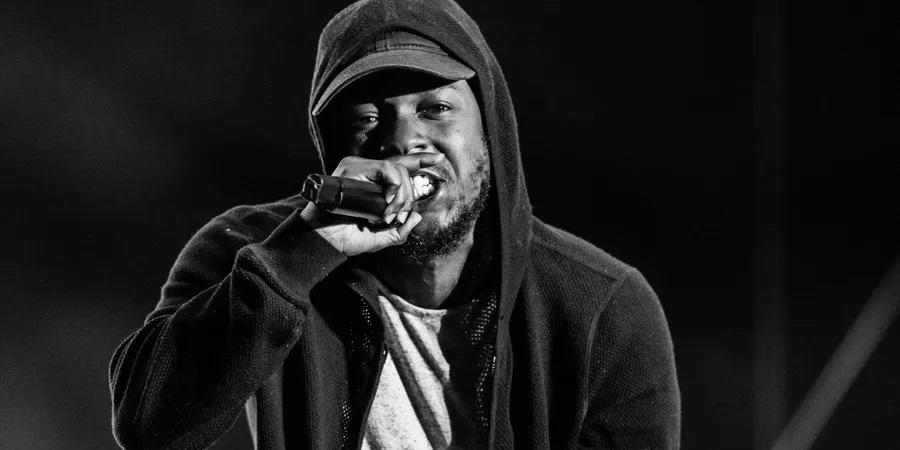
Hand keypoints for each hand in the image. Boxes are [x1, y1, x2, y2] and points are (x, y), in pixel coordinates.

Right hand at [299, 153, 444, 255]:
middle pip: (402, 170)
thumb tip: (416, 216)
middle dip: (409, 196)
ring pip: (396, 169)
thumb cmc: (345, 238)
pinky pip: (385, 169)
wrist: (323, 241)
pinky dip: (393, 186)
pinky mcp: (351, 168)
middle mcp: (365, 171)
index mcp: (372, 183)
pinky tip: (386, 203)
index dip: (420, 160)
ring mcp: (357, 167)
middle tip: (397, 217)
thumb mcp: (379, 238)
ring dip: (401, 195)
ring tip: (388, 215)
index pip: (400, 166)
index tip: (439, 158)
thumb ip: (399, 231)